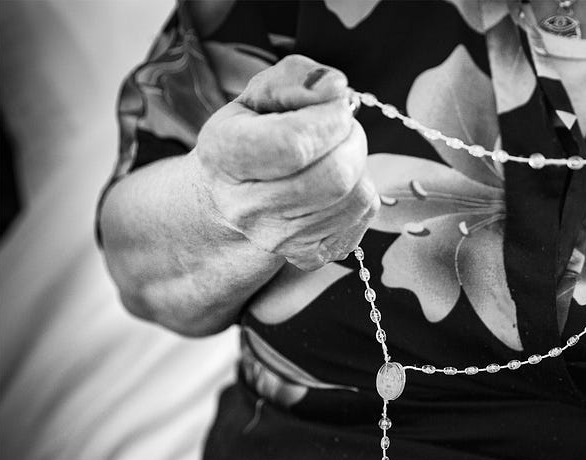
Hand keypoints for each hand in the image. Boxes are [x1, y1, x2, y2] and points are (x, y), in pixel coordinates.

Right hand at [195, 55, 377, 269]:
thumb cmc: (255, 132)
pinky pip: (362, 218)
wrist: (235, 191)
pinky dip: (360, 194)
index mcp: (224, 156)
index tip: (336, 106)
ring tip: (335, 154)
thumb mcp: (264, 92)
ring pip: (356, 198)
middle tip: (341, 128)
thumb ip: (298, 79)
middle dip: (352, 141)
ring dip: (359, 166)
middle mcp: (245, 207)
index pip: (294, 145)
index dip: (330, 120)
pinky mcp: (307, 255)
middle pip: (335, 176)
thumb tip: (336, 90)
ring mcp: (277, 239)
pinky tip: (334, 185)